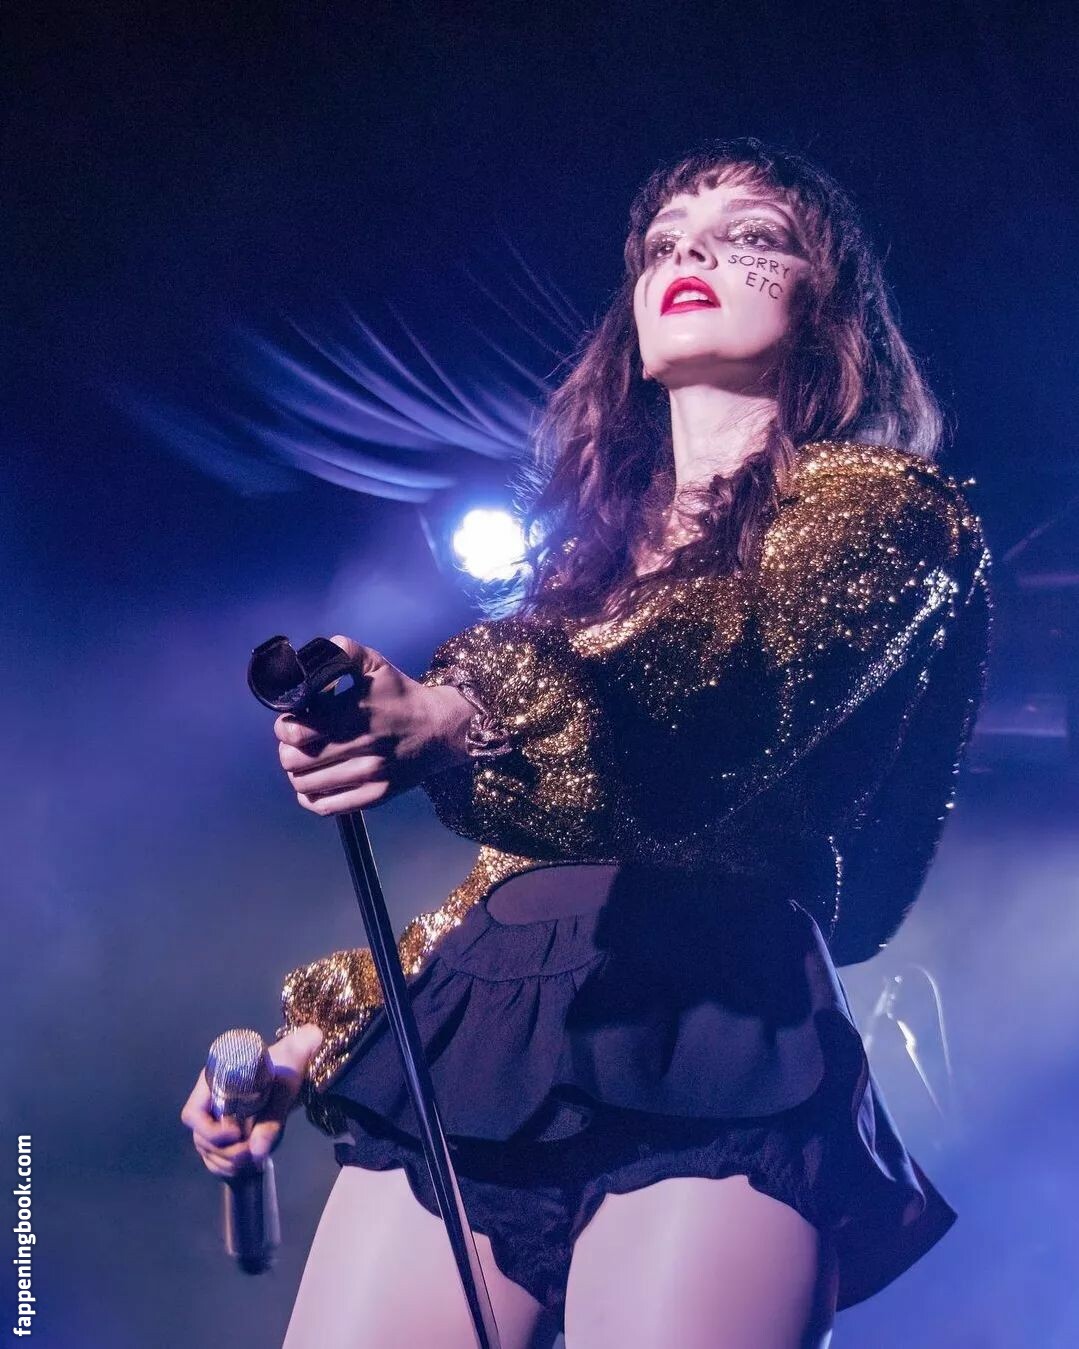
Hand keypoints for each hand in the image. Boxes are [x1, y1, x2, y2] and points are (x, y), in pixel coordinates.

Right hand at [181, 1024, 323, 1178]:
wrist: (293, 1069)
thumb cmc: (287, 1070)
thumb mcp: (283, 1091)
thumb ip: (271, 1121)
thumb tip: (257, 1153)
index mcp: (214, 1082)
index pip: (193, 1114)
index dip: (209, 1131)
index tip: (236, 1133)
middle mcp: (209, 1102)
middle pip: (201, 1138)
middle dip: (225, 1152)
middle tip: (251, 1152)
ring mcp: (214, 1120)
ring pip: (208, 1152)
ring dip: (228, 1162)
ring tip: (255, 1159)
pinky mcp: (225, 1134)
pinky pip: (216, 1158)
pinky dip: (229, 1168)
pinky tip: (249, 1166)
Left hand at [273, 635, 473, 815]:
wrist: (441, 728)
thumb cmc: (401, 695)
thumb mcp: (376, 664)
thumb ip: (343, 652)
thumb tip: (312, 655)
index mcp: (356, 713)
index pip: (297, 731)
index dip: (284, 726)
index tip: (291, 721)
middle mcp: (362, 747)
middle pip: (295, 761)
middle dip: (288, 749)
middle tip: (298, 742)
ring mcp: (369, 775)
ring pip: (306, 785)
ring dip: (298, 773)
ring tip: (307, 761)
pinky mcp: (376, 796)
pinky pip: (326, 807)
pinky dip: (310, 797)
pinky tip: (315, 783)